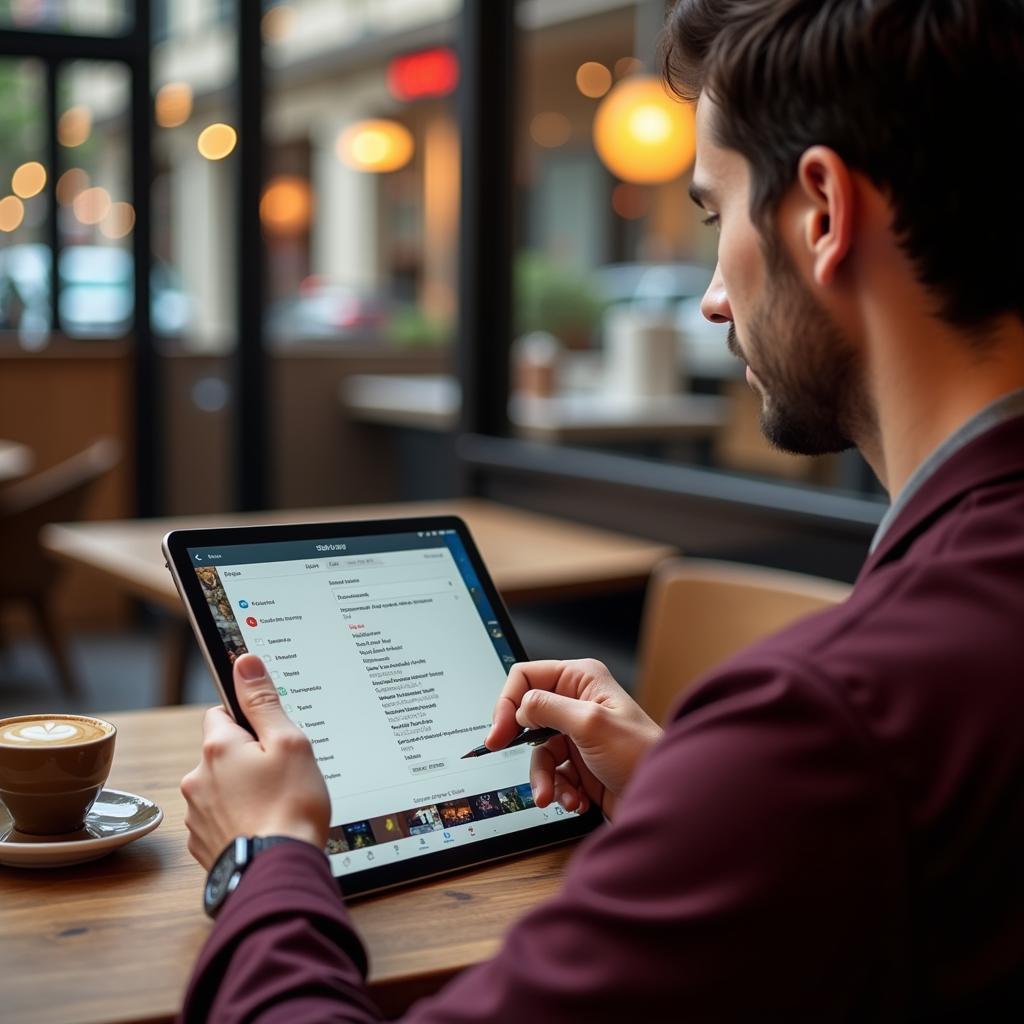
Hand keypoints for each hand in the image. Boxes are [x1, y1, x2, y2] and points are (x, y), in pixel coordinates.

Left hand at [180, 654, 330, 870]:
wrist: (279, 872)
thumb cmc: (290, 806)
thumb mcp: (289, 742)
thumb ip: (264, 702)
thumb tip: (245, 663)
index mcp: (217, 748)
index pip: (221, 713)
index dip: (248, 720)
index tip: (269, 734)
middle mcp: (197, 778)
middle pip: (221, 752)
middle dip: (246, 758)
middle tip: (281, 773)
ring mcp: (197, 814)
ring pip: (220, 787)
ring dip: (241, 790)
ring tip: (276, 804)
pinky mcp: (203, 844)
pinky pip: (220, 819)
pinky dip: (238, 820)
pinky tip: (263, 826)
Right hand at [486, 659, 661, 820]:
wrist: (664, 800)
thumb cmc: (642, 754)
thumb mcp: (590, 724)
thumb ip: (549, 708)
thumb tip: (520, 705)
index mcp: (581, 680)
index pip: (528, 676)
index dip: (508, 701)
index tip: (499, 731)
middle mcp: (577, 703)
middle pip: (527, 716)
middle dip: (520, 742)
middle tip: (500, 752)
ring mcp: (578, 736)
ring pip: (538, 752)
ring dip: (544, 777)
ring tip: (558, 795)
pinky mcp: (580, 765)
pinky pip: (552, 774)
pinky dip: (559, 790)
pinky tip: (576, 799)